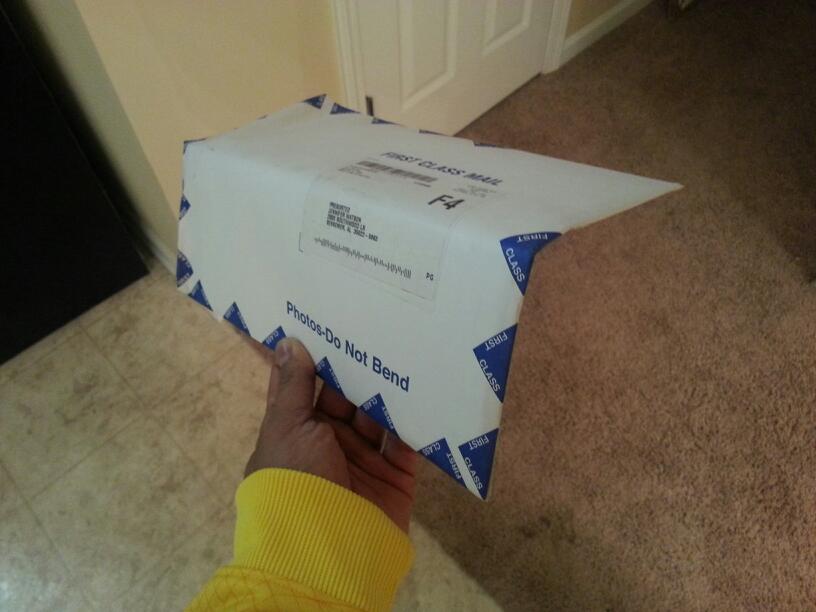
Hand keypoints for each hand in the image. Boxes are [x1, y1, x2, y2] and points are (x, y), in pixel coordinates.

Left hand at [245, 338, 416, 531]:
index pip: (304, 387)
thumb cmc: (294, 480)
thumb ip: (294, 385)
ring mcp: (362, 462)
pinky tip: (425, 394)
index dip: (314, 357)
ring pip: (378, 418)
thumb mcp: (287, 427)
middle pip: (346, 399)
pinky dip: (415, 424)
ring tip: (406, 355)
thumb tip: (287, 341)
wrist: (324, 548)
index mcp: (295, 431)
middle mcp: (327, 444)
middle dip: (359, 371)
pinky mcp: (393, 478)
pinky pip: (407, 444)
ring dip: (389, 394)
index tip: (330, 322)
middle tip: (379, 331)